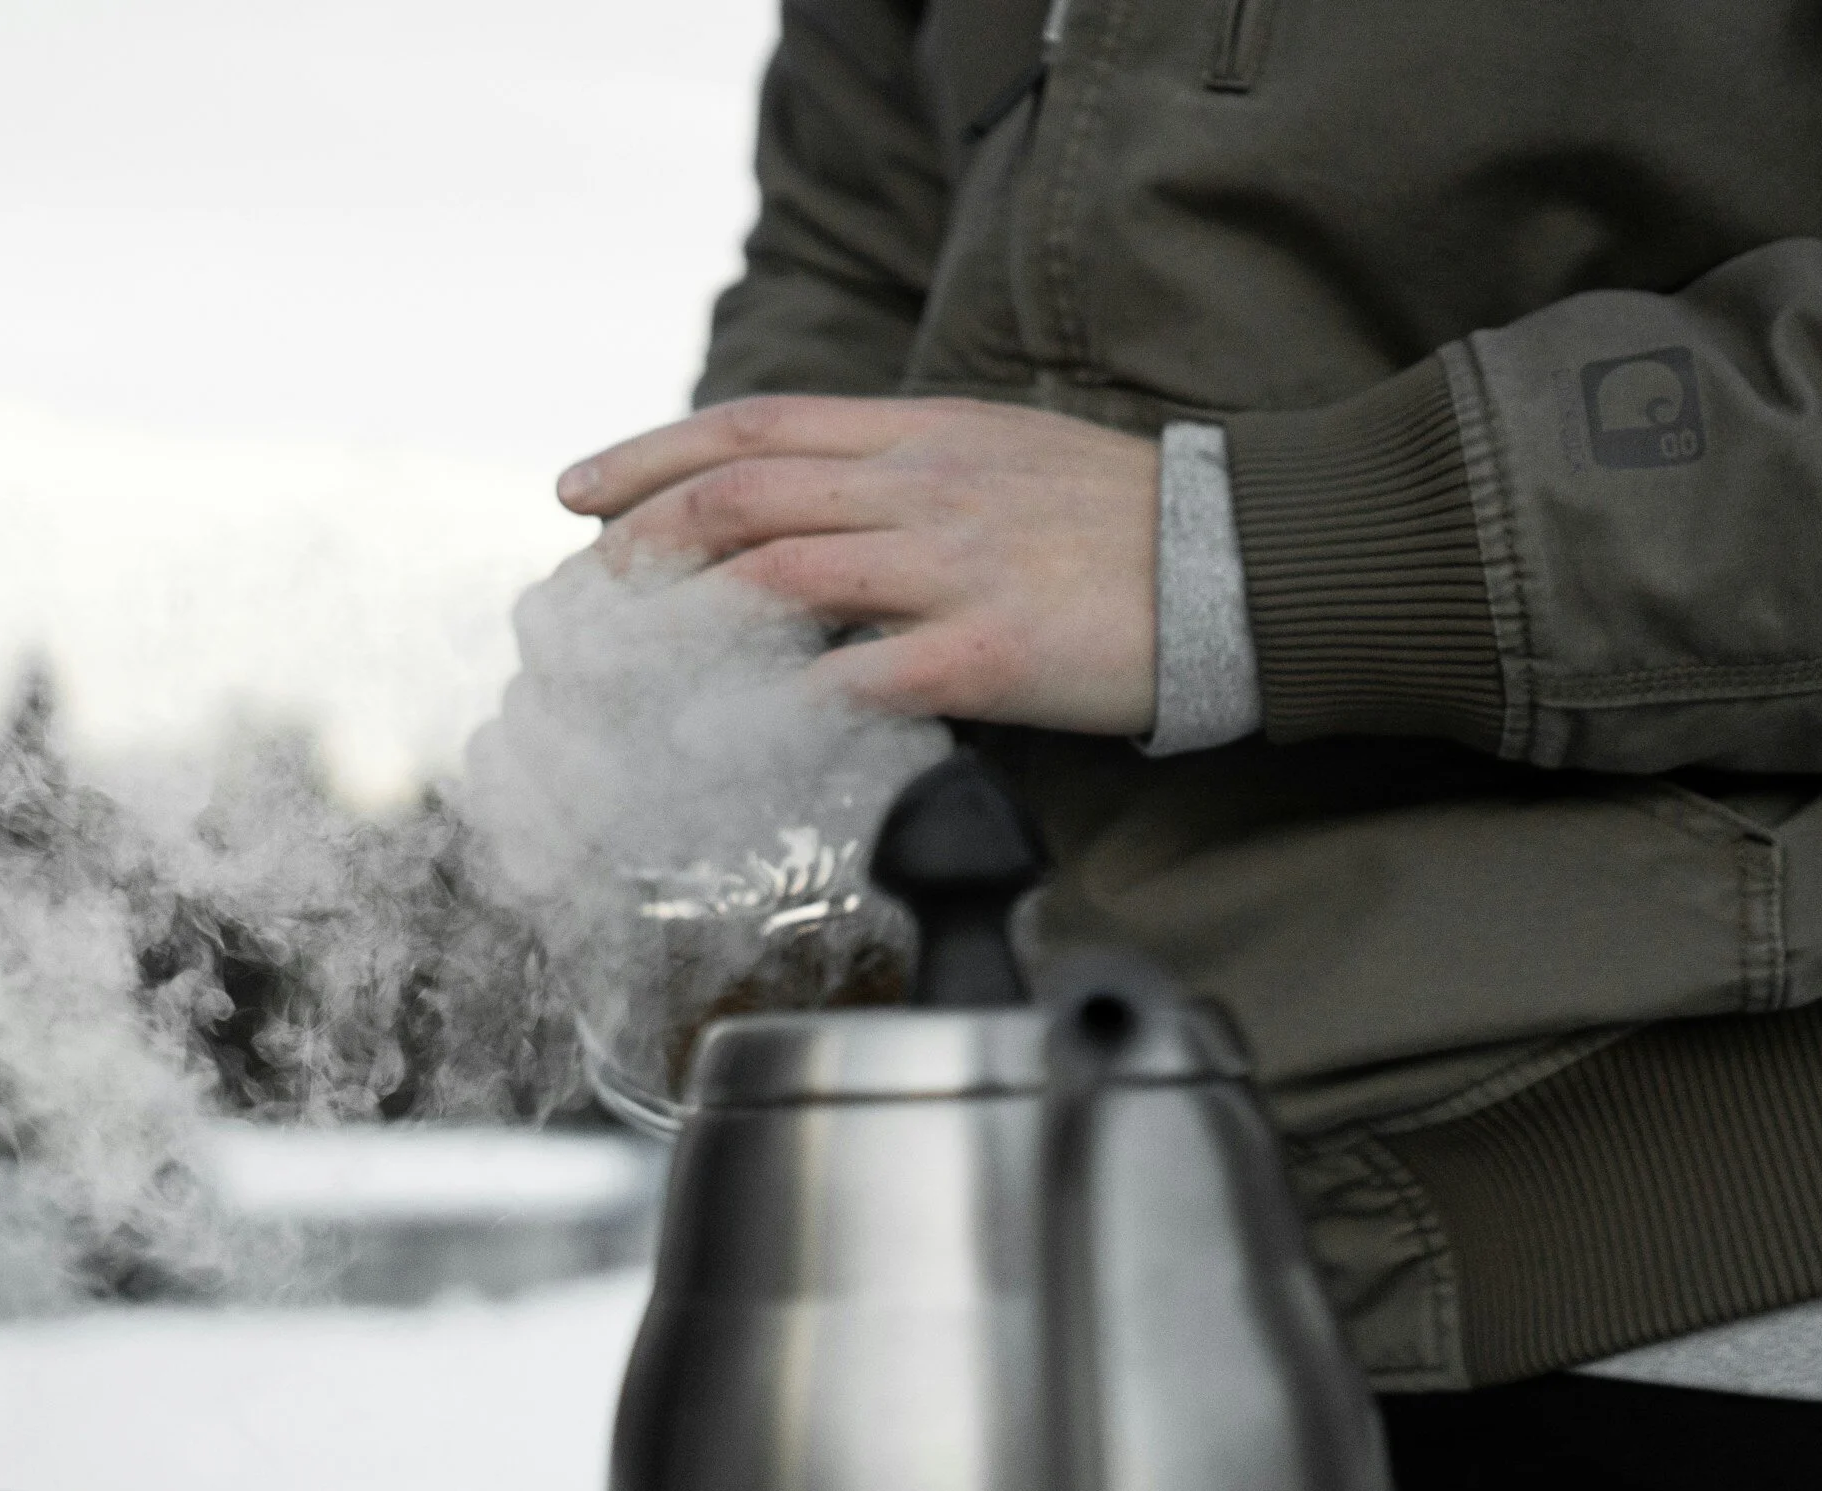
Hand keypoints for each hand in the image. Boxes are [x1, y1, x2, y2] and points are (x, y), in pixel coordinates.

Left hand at [557, 395, 1159, 734]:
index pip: (754, 427)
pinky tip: (737, 733)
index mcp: (922, 433)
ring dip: (686, 618)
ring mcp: (954, 567)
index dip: (650, 456)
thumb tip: (798, 506)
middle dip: (640, 541)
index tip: (577, 494)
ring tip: (630, 663)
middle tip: (583, 592)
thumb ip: (898, 472)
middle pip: (742, 493)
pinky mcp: (988, 653)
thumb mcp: (999, 455)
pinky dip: (784, 706)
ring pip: (779, 572)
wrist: (1245, 561)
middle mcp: (924, 486)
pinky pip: (859, 678)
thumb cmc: (1117, 521)